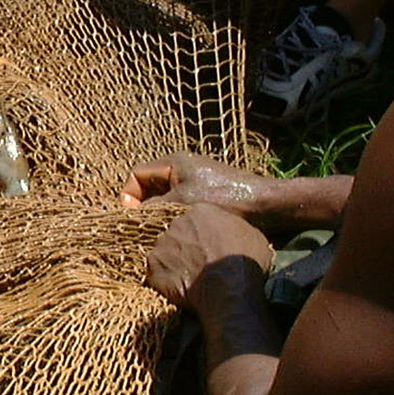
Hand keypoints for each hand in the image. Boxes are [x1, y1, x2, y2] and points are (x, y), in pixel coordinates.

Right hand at [121, 153, 272, 219]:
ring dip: (158, 213)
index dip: (129, 195)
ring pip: (164, 197)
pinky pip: (179, 203)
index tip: (131, 217)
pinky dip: (173, 215)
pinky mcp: (206, 193)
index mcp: (173, 162)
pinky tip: (177, 231)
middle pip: (148, 185)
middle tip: (141, 227)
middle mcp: (182, 167)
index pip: (137, 175)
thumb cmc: (224, 198)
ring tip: (158, 231)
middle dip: (142, 205)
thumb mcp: (181, 204)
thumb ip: (152, 208)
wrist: (265, 204)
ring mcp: (195, 180)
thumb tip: (133, 218)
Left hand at [145, 204, 273, 307]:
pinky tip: (179, 288)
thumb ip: (233, 229)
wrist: (228, 288)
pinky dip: (165, 279)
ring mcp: (162, 243)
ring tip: (188, 277)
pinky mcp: (152, 265)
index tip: (208, 246)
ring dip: (173, 261)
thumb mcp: (251, 236)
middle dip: (185, 245)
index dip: (202, 234)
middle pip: (177, 232)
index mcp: (201, 211)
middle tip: (197, 262)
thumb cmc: (244, 262)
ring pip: (165, 250)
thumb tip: (229, 234)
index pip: (195, 218)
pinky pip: (156, 270)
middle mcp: (177, 222)